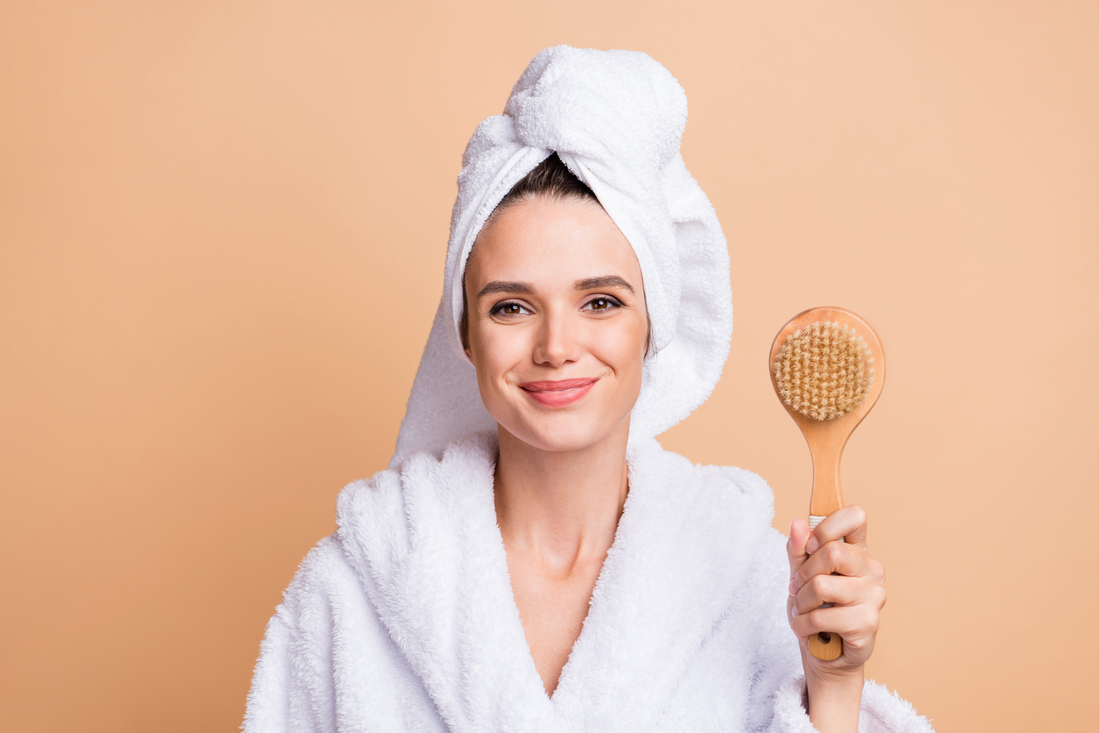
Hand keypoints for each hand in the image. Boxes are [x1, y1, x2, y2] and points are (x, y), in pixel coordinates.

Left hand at [786, 506, 885, 729]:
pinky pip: (821, 616)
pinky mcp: (868, 623)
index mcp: (858, 551)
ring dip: (800, 602)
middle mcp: (872, 570)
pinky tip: (806, 629)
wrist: (825, 653)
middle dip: (803, 573)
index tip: (811, 546)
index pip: (855, 516)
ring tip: (802, 611)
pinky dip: (803, 624)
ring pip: (821, 585)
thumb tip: (798, 523)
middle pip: (832, 551)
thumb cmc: (816, 608)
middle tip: (796, 588)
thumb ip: (798, 550)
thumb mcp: (800, 575)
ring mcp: (874, 596)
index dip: (827, 527)